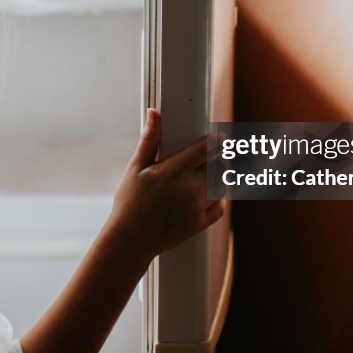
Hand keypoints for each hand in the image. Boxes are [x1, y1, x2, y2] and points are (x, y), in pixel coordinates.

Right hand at [106, 109, 224, 260]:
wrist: (130, 239)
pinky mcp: (200, 223)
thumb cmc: (129, 202)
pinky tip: (209, 195)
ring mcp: (197, 207)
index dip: (216, 141)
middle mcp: (190, 188)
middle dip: (218, 158)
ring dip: (220, 177)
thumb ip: (150, 139)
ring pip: (222, 185)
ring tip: (211, 174)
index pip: (206, 148)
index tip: (219, 138)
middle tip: (213, 156)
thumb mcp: (136, 167)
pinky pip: (221, 207)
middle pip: (218, 165)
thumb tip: (154, 113)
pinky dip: (219, 199)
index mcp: (174, 170)